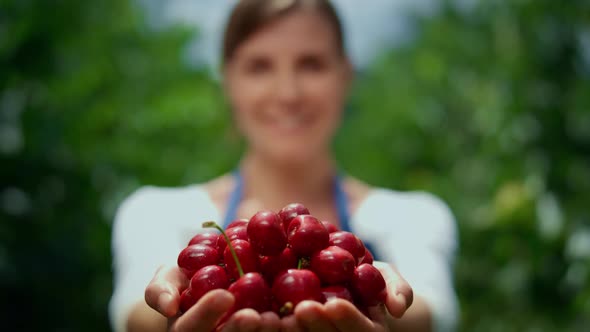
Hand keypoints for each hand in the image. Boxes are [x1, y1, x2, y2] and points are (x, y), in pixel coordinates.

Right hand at [144, 265, 280, 331]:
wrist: (211, 283)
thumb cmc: (184, 282)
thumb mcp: (167, 279)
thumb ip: (161, 289)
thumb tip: (169, 306)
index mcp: (187, 330)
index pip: (191, 328)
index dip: (206, 314)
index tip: (224, 295)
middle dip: (239, 331)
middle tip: (257, 316)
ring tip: (280, 318)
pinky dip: (286, 329)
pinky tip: (298, 316)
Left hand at [281, 261, 412, 331]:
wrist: (343, 284)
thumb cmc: (368, 280)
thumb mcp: (386, 279)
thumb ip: (397, 288)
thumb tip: (397, 309)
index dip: (348, 320)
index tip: (334, 304)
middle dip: (316, 326)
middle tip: (301, 308)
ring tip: (276, 316)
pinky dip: (270, 328)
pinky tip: (257, 315)